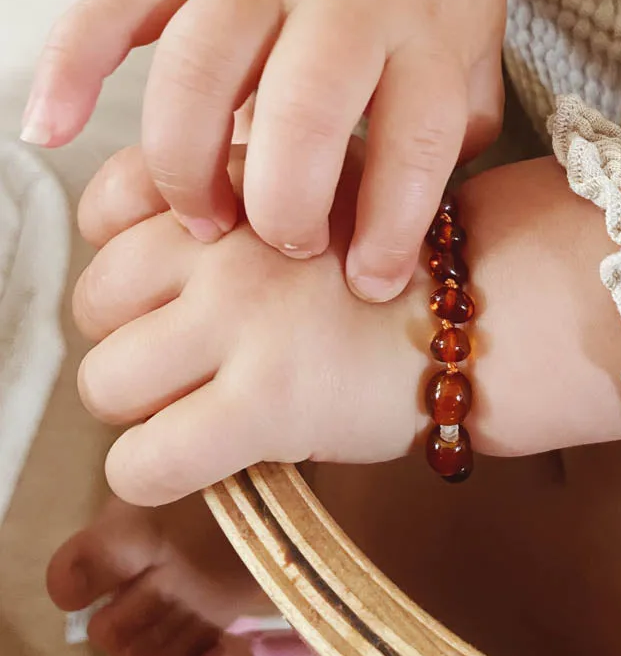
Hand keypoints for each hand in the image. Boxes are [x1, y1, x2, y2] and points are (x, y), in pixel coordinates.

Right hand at [27, 0, 504, 301]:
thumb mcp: (473, 47)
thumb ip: (459, 132)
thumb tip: (435, 227)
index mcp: (423, 31)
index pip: (416, 141)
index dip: (392, 227)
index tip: (370, 283)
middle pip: (303, 111)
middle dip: (285, 205)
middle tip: (282, 251)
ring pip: (198, 67)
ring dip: (187, 163)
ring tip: (201, 224)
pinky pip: (116, 2)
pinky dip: (74, 65)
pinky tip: (54, 130)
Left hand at [72, 144, 427, 504]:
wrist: (489, 319)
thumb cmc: (407, 270)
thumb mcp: (324, 192)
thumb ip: (239, 202)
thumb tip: (136, 257)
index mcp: (243, 183)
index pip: (106, 208)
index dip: (123, 262)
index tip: (160, 293)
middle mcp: (230, 244)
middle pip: (95, 300)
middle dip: (130, 337)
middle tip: (190, 362)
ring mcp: (243, 322)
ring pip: (106, 383)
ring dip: (142, 408)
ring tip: (202, 409)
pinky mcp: (265, 404)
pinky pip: (144, 462)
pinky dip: (150, 473)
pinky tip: (199, 462)